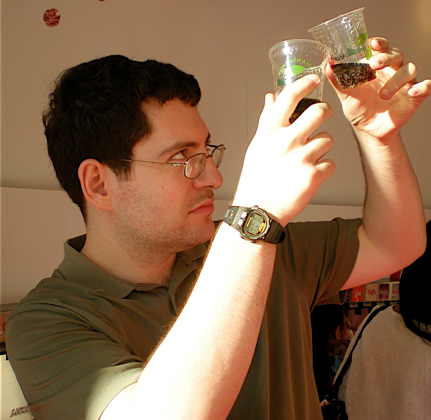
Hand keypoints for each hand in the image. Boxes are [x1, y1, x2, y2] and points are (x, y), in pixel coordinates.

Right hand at [233, 75, 335, 225]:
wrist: (258, 209)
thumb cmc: (256, 177)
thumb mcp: (257, 145)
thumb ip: (267, 119)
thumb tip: (271, 97)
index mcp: (270, 131)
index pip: (289, 96)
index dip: (305, 83)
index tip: (313, 80)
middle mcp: (286, 140)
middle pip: (320, 112)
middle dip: (325, 112)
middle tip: (323, 116)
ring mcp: (301, 158)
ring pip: (328, 139)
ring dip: (321, 148)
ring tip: (307, 159)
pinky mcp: (314, 175)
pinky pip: (330, 163)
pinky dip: (323, 169)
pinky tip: (309, 175)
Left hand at [326, 37, 430, 141]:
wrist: (368, 131)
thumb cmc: (359, 109)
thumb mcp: (346, 95)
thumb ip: (338, 80)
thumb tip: (327, 64)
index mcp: (376, 67)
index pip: (380, 48)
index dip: (378, 44)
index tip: (371, 44)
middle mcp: (392, 71)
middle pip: (396, 55)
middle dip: (386, 57)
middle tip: (374, 65)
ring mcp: (405, 83)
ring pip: (409, 70)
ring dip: (397, 79)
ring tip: (383, 95)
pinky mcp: (414, 96)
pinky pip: (426, 86)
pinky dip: (422, 86)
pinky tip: (413, 91)